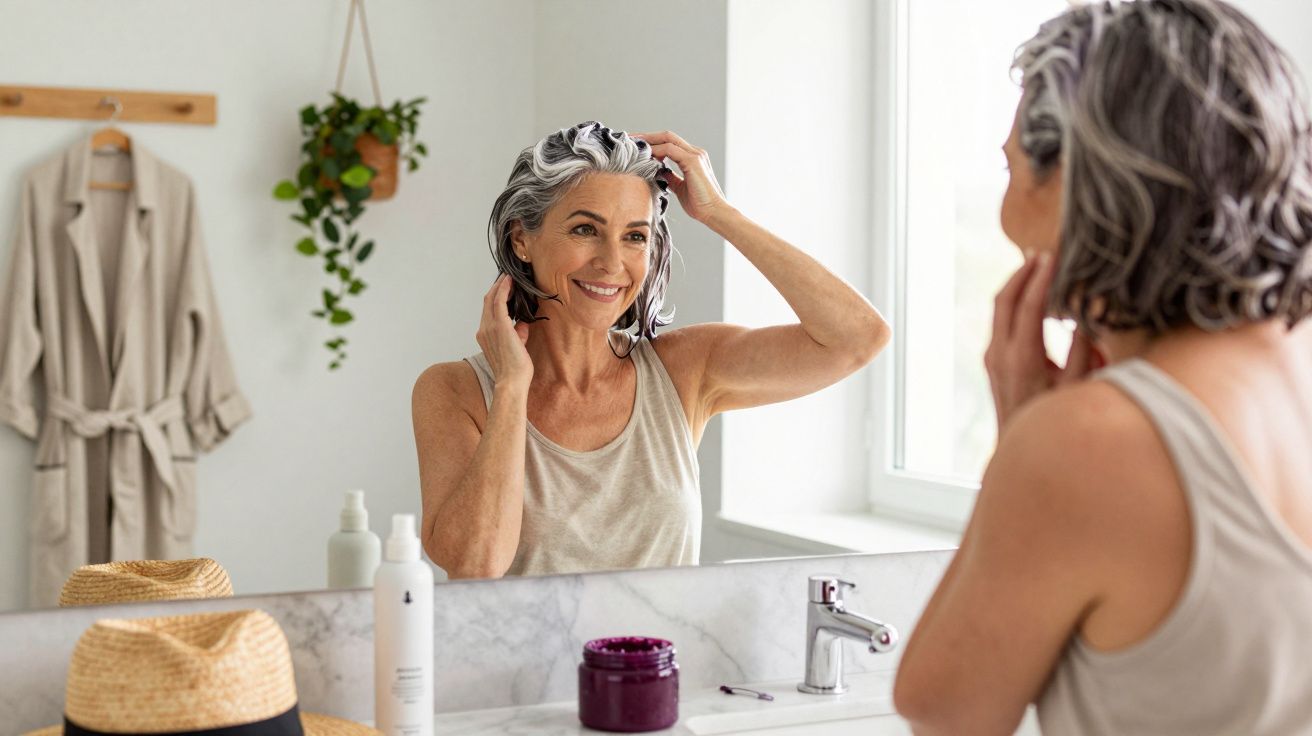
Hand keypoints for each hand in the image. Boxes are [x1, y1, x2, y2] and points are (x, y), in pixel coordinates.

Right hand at [477, 275, 532, 389]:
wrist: (512, 381)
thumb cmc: (515, 370)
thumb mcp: (516, 347)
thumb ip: (518, 334)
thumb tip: (524, 324)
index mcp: (485, 336)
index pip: (488, 311)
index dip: (494, 298)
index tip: (503, 288)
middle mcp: (483, 330)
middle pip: (487, 302)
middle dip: (496, 288)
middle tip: (506, 277)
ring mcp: (489, 328)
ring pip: (491, 299)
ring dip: (500, 286)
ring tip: (508, 277)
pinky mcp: (499, 326)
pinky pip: (499, 302)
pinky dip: (503, 289)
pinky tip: (510, 281)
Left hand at [633, 130, 728, 222]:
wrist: (714, 213)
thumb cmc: (700, 204)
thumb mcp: (679, 188)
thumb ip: (669, 177)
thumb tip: (658, 172)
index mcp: (692, 158)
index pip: (669, 143)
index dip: (652, 142)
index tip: (636, 147)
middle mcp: (695, 153)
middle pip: (667, 136)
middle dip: (647, 137)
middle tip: (629, 140)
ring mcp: (695, 155)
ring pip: (667, 138)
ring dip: (649, 141)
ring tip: (634, 145)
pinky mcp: (693, 161)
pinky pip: (670, 149)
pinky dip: (656, 150)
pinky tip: (646, 157)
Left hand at [984, 253, 1103, 434]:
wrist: (1019, 449)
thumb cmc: (1056, 420)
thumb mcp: (1077, 389)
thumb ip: (1082, 353)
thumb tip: (1086, 317)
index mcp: (1022, 358)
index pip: (1030, 305)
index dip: (1042, 277)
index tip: (1054, 255)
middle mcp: (1000, 354)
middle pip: (1004, 299)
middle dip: (1022, 272)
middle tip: (1042, 252)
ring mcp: (992, 358)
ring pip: (999, 309)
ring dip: (1016, 285)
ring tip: (1037, 265)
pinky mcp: (992, 362)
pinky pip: (1000, 321)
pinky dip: (1014, 303)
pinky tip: (1032, 295)